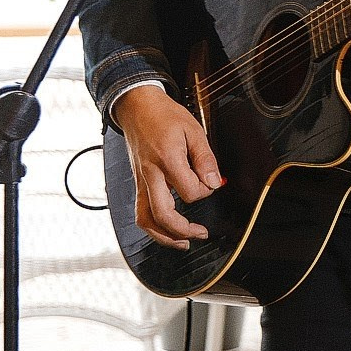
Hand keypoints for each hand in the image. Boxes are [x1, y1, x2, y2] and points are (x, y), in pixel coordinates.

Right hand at [114, 84, 220, 249]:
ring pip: (144, 219)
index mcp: (166, 160)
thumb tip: (214, 183)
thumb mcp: (194, 130)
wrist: (136, 107)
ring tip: (183, 242)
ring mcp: (140, 181)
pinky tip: (167, 230)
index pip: (190, 191)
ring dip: (164, 236)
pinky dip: (153, 226)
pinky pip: (140, 212)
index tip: (212, 182)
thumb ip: (205, 158)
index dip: (205, 191)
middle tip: (201, 234)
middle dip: (182, 230)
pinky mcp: (137, 183)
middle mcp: (149, 175)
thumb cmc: (165, 116)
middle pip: (161, 215)